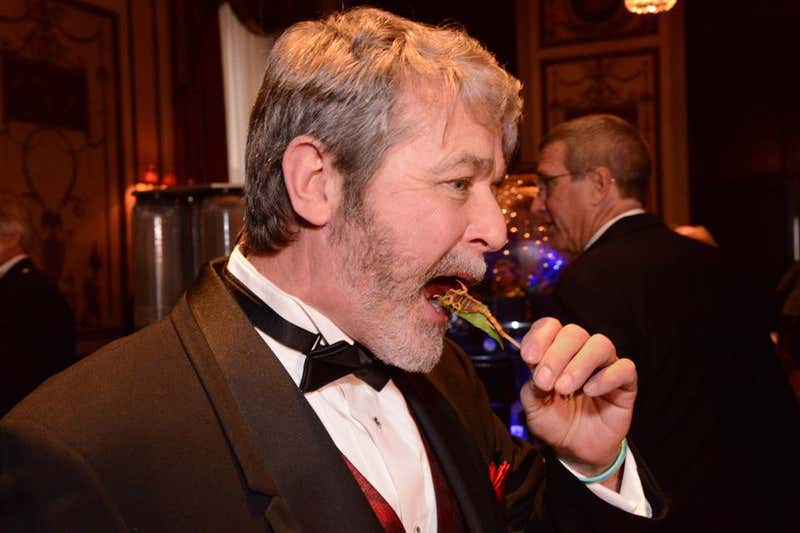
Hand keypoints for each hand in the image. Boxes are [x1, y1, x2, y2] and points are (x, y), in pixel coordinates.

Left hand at [519, 318, 635, 477]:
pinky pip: (624, 368)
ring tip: (564, 388)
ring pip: (600, 344)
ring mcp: (605, 365)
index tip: (528, 358)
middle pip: (574, 333)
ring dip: (579, 364)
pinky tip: (590, 391)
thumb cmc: (555, 422)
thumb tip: (535, 372)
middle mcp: (580, 353)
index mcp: (555, 351)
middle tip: (545, 381)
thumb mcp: (534, 408)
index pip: (550, 327)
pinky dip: (606, 377)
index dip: (539, 337)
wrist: (576, 450)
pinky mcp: (625, 383)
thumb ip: (531, 388)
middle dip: (556, 355)